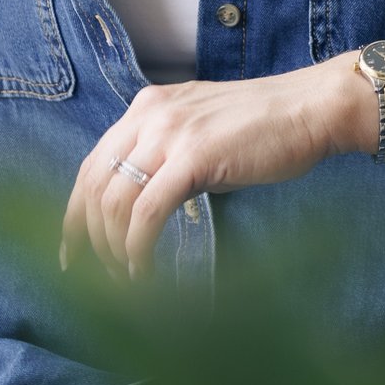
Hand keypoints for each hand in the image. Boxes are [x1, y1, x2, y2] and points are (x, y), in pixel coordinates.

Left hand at [61, 59, 366, 281]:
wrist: (311, 107)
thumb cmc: (267, 126)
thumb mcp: (201, 129)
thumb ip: (168, 153)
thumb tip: (145, 201)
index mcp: (147, 107)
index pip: (92, 164)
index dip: (75, 212)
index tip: (72, 250)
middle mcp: (150, 115)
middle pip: (93, 185)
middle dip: (86, 237)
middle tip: (92, 275)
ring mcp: (170, 133)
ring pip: (115, 201)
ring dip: (114, 248)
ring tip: (127, 277)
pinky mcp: (193, 157)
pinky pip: (147, 212)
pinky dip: (138, 247)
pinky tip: (144, 270)